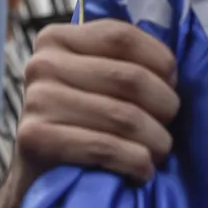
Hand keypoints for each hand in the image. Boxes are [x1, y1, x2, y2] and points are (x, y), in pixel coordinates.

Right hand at [0, 19, 178, 207]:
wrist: (39, 170)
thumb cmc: (80, 115)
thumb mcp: (95, 75)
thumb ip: (123, 58)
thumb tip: (171, 67)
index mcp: (58, 38)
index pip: (121, 37)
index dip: (159, 59)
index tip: (172, 81)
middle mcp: (42, 64)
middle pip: (128, 77)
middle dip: (163, 103)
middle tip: (170, 120)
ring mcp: (36, 100)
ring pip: (123, 115)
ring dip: (155, 138)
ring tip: (161, 148)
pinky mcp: (35, 139)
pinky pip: (104, 147)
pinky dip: (134, 160)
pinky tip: (144, 169)